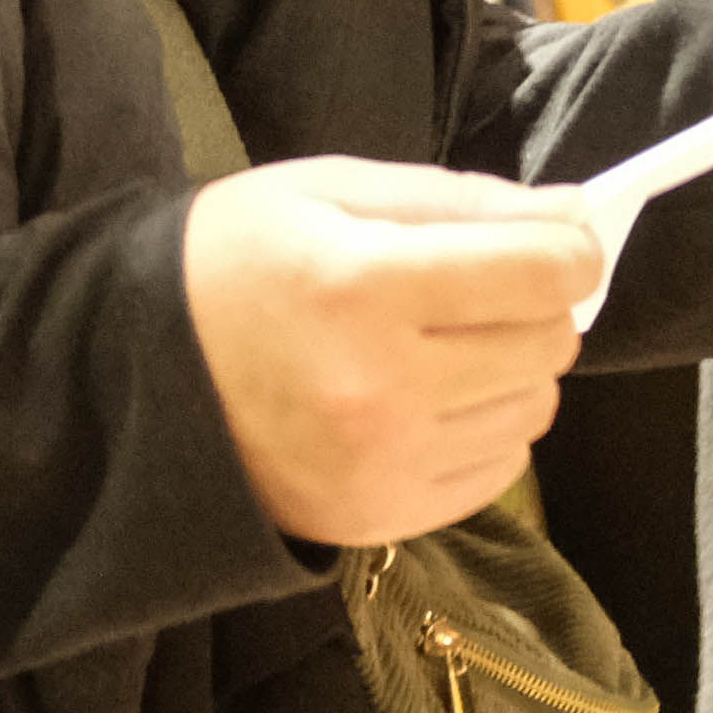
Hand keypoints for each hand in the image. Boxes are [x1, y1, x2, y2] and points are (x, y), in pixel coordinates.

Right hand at [183, 158, 617, 549]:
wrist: (134, 377)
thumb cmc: (234, 260)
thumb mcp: (330, 192)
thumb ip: (459, 200)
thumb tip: (578, 218)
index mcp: (360, 285)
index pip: (538, 273)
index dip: (568, 248)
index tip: (552, 241)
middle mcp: (380, 387)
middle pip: (547, 343)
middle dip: (533, 305)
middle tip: (474, 290)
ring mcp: (383, 465)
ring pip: (533, 409)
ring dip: (510, 371)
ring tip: (441, 349)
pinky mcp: (381, 520)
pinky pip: (500, 471)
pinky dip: (483, 429)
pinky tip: (424, 402)